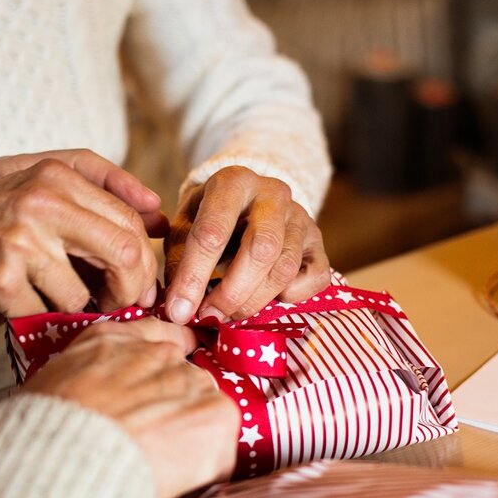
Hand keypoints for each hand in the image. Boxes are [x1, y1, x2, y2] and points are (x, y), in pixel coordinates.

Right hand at [0, 160, 159, 341]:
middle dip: (129, 291)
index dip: (143, 262)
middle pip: (124, 255)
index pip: (130, 223)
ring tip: (52, 301)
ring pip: (82, 295)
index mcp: (57, 177)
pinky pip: (43, 314)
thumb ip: (100, 185)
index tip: (136, 284)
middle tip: (118, 306)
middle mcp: (42, 204)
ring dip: (74, 310)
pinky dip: (38, 320)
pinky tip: (22, 307)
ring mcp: (20, 242)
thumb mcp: (37, 179)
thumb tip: (158, 216)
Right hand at [24, 318, 238, 497]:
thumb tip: (97, 397)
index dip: (160, 369)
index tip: (160, 389)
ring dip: (190, 435)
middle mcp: (157, 352)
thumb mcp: (53, 385)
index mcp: (114, 340)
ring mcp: (190, 381)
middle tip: (149, 443)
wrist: (68, 458)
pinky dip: (205, 467)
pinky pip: (221, 444)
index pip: (156, 337)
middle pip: (182, 379)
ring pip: (203, 409)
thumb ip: (85, 376)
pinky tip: (175, 479)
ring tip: (159, 465)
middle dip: (171, 409)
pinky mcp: (216, 414)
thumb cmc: (47, 432)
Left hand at [164, 166, 328, 323]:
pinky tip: (266, 298)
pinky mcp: (318, 241)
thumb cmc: (208, 219)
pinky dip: (291, 297)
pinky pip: (314, 277)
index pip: (212, 233)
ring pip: (284, 268)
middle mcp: (272, 194)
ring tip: (229, 313)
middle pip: (260, 250)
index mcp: (232, 182)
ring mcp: (300, 216)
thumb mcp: (184, 229)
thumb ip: (179, 263)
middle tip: (210, 315)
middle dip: (231, 292)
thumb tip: (180, 309)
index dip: (193, 277)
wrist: (246, 203)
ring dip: (254, 301)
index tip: (180, 310)